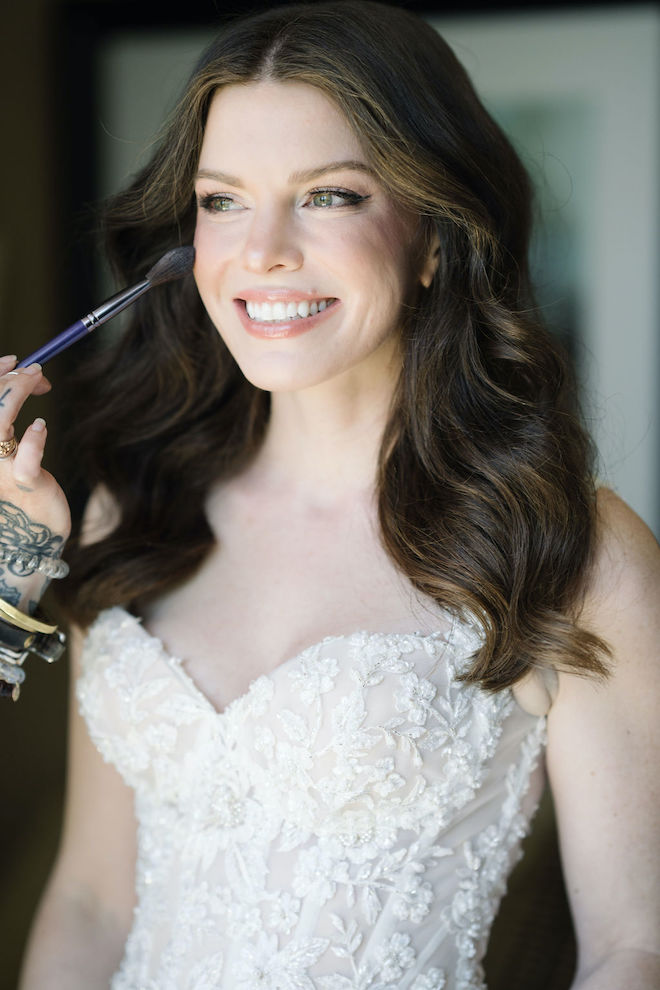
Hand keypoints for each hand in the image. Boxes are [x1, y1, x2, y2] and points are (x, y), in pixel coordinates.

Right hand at [0, 354, 70, 611]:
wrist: (28, 542)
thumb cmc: (19, 494)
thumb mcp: (7, 452)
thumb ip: (7, 418)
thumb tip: (25, 375)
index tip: (14, 360)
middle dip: (4, 379)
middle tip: (32, 368)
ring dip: (16, 395)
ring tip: (38, 381)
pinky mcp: (24, 486)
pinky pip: (26, 460)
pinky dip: (34, 439)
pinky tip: (41, 427)